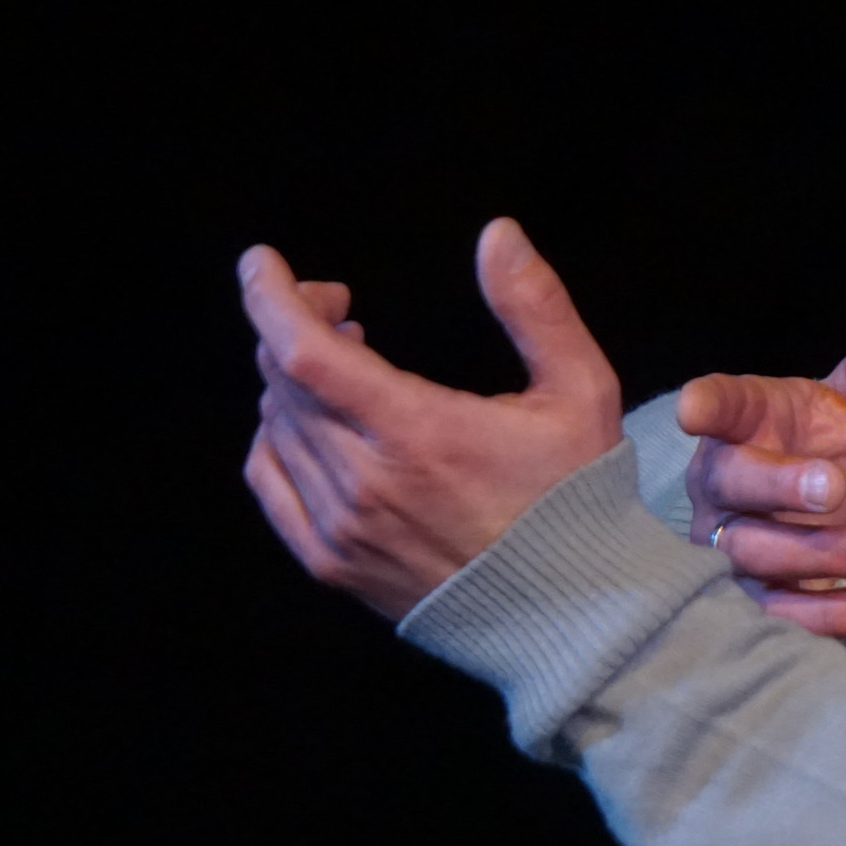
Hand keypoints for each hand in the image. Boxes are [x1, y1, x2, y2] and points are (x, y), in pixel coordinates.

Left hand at [241, 218, 623, 619]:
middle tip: (345, 312)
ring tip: (346, 365)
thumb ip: (535, 307)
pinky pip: (272, 484)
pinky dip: (277, 438)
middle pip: (284, 381)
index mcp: (417, 433)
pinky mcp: (333, 565)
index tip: (264, 261)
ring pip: (277, 427)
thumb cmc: (579, 498)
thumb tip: (496, 234)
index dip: (272, 297)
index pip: (304, 352)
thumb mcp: (581, 390)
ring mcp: (342, 529)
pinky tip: (313, 423)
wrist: (572, 612)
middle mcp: (365, 482)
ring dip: (295, 380)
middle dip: (299, 326)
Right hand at [678, 313, 845, 636]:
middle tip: (837, 488)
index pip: (719, 405)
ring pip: (756, 558)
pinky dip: (833, 614)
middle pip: (733, 488)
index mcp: (744, 421)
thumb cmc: (839, 438)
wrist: (845, 499)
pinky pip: (781, 614)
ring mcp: (732, 544)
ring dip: (821, 556)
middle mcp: (723, 482)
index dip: (705, 406)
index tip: (694, 408)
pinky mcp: (757, 598)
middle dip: (780, 488)